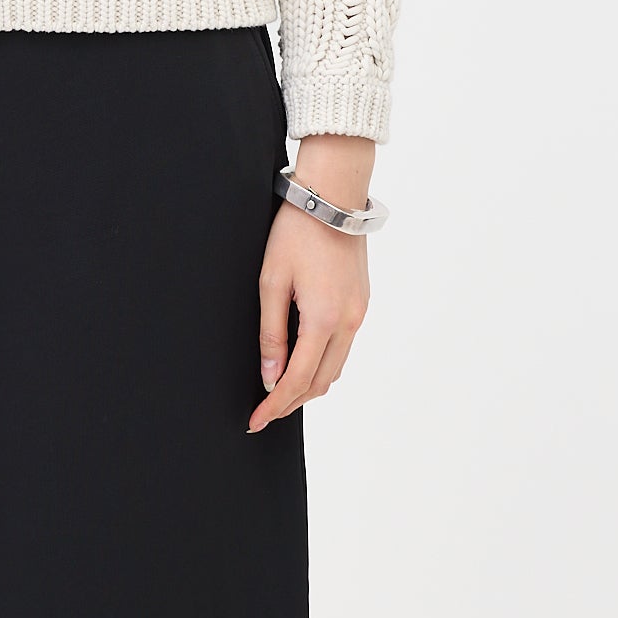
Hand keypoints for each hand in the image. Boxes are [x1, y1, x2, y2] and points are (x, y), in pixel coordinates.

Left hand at [250, 134, 374, 430]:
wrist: (333, 196)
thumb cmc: (296, 232)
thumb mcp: (271, 282)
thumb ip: (271, 334)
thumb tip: (270, 376)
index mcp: (324, 320)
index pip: (297, 380)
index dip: (274, 406)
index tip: (255, 421)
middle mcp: (349, 322)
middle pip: (320, 382)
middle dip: (291, 402)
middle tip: (264, 411)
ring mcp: (360, 313)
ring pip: (335, 368)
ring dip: (308, 385)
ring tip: (279, 391)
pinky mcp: (362, 303)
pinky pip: (343, 348)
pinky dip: (322, 363)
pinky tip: (301, 361)